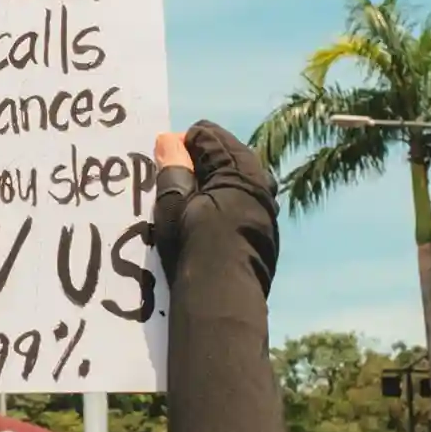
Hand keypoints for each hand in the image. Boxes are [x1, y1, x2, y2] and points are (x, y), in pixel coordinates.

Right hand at [152, 121, 279, 290]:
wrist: (222, 296)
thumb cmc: (194, 243)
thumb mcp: (173, 201)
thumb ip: (172, 166)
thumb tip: (169, 141)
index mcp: (241, 168)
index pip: (208, 135)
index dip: (181, 144)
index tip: (163, 164)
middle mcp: (261, 182)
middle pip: (224, 157)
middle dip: (197, 165)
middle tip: (171, 186)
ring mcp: (267, 208)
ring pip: (233, 182)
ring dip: (209, 187)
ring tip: (185, 207)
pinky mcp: (265, 231)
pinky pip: (240, 204)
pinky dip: (221, 206)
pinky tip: (205, 226)